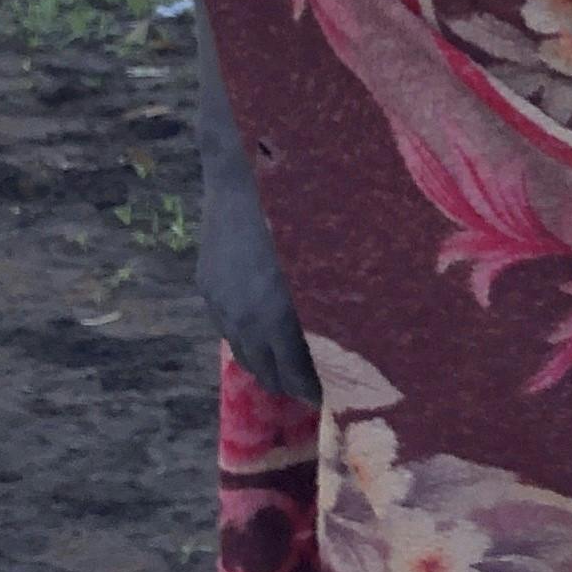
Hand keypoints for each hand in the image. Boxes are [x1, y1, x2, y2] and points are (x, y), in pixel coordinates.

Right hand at [198, 141, 319, 402]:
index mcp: (278, 315)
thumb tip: (364, 331)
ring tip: (293, 369)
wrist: (239, 173)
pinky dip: (250, 339)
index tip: (334, 399)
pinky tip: (266, 332)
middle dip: (291, 383)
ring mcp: (220, 303)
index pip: (297, 373)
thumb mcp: (331, 258)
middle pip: (267, 371)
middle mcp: (245, 317)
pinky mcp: (207, 286)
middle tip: (318, 388)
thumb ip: (340, 301)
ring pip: (243, 353)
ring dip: (268, 364)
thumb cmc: (301, 209)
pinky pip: (229, 327)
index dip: (315, 389)